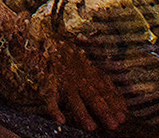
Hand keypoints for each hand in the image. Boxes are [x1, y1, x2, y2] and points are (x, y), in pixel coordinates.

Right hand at [0, 31, 124, 132]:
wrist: (34, 31)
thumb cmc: (56, 43)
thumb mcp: (76, 51)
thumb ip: (87, 63)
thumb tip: (98, 73)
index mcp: (85, 66)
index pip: (103, 85)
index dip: (114, 99)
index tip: (124, 113)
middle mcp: (76, 73)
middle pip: (93, 94)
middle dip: (105, 110)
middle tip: (115, 125)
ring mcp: (61, 77)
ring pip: (74, 98)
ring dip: (83, 114)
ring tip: (91, 128)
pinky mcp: (45, 79)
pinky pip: (50, 96)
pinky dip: (54, 109)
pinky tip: (60, 121)